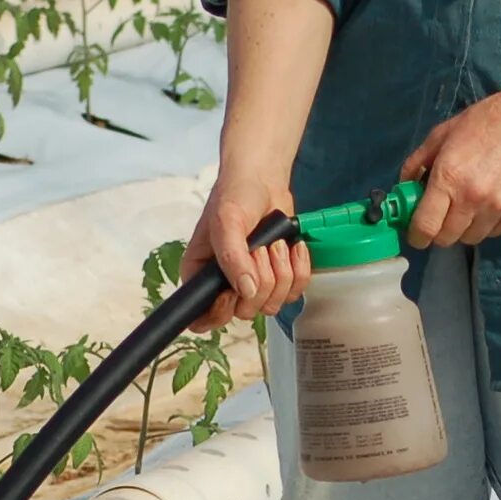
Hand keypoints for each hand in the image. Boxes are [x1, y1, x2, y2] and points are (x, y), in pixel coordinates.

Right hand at [186, 168, 308, 332]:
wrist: (263, 180)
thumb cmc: (235, 195)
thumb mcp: (227, 222)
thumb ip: (232, 258)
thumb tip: (247, 290)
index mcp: (201, 276)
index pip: (202, 319)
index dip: (220, 313)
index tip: (232, 291)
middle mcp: (225, 285)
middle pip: (246, 312)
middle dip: (261, 279)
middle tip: (260, 248)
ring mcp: (253, 283)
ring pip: (272, 304)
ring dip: (281, 272)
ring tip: (275, 243)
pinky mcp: (279, 278)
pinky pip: (294, 293)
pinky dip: (299, 269)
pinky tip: (292, 247)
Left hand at [401, 76, 500, 247]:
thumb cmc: (485, 122)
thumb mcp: (442, 134)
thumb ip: (417, 162)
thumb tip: (404, 187)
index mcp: (448, 178)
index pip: (425, 227)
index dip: (417, 236)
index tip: (417, 234)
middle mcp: (472, 198)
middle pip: (447, 238)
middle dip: (440, 232)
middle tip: (443, 217)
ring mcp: (499, 207)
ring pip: (472, 238)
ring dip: (465, 228)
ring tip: (469, 208)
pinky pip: (496, 232)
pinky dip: (488, 224)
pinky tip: (490, 204)